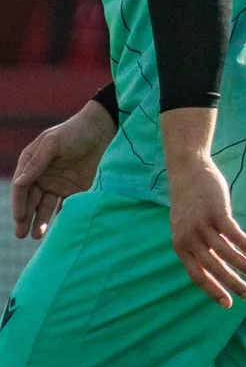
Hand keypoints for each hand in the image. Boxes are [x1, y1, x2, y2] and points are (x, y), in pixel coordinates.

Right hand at [12, 100, 115, 238]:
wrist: (105, 129)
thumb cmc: (75, 131)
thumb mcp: (53, 143)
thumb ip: (37, 163)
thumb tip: (20, 184)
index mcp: (32, 164)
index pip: (21, 188)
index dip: (19, 204)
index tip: (19, 218)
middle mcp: (43, 176)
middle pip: (31, 201)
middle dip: (25, 218)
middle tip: (22, 234)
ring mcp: (59, 184)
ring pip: (45, 206)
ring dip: (40, 221)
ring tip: (36, 236)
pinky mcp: (77, 189)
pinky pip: (66, 206)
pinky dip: (62, 216)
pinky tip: (59, 227)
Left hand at [166, 153, 245, 306]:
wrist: (187, 172)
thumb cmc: (189, 202)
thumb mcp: (186, 227)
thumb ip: (197, 246)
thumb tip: (213, 265)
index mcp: (181, 247)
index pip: (197, 276)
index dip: (213, 291)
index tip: (228, 304)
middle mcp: (189, 240)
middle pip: (214, 269)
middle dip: (233, 285)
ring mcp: (202, 226)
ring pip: (226, 254)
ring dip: (244, 268)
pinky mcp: (217, 213)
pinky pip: (233, 235)